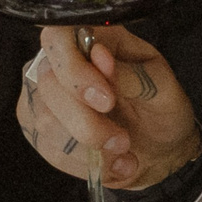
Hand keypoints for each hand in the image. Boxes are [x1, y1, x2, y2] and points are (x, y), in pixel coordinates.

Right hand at [14, 24, 201, 190]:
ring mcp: (42, 95)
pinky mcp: (37, 127)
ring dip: (90, 148)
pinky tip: (110, 162)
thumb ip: (132, 74)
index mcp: (91, 39)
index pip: (57, 38)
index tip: (107, 101)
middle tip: (122, 139)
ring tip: (122, 153)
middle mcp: (57, 62)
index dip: (74, 69)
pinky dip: (85, 163)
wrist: (158, 149)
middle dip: (88, 122)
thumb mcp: (163, 90)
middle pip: (48, 85)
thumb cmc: (161, 110)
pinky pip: (50, 149)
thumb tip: (100, 57)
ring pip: (46, 122)